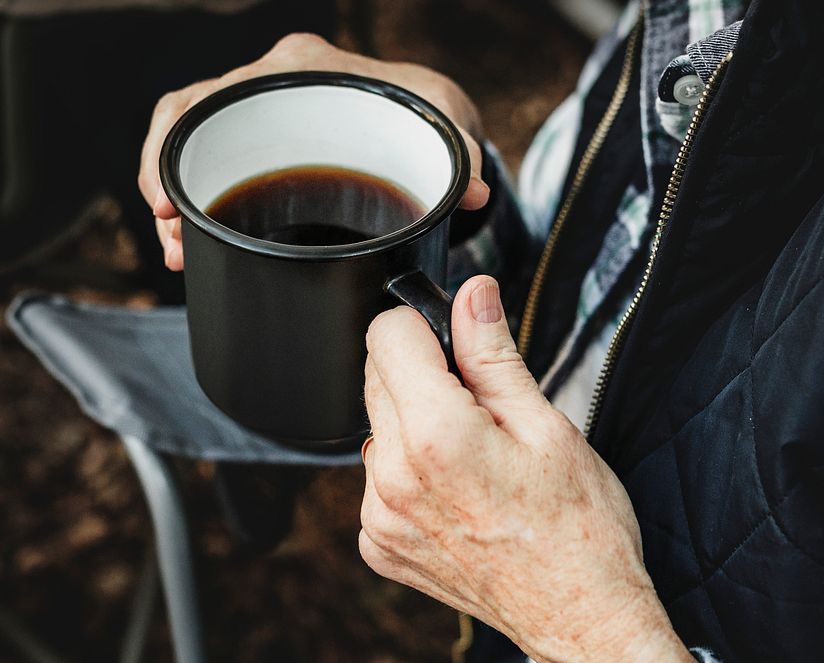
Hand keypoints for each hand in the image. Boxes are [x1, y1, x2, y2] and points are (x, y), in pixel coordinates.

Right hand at [137, 32, 489, 271]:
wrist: (426, 119)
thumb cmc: (427, 115)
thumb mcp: (442, 126)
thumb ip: (459, 156)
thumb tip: (474, 192)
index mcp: (303, 69)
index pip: (217, 94)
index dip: (177, 144)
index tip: (170, 204)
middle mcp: (273, 85)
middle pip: (192, 122)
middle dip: (170, 184)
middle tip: (175, 244)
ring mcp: (264, 115)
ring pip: (194, 146)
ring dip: (180, 200)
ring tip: (180, 253)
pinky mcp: (264, 144)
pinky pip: (214, 164)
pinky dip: (202, 204)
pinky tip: (199, 244)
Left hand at [361, 276, 694, 662]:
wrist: (579, 615)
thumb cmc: (578, 529)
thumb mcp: (546, 424)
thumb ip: (493, 354)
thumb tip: (473, 295)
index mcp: (436, 436)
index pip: (387, 334)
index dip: (425, 325)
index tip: (457, 342)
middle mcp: (393, 477)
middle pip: (377, 376)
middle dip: (424, 374)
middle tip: (483, 409)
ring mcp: (380, 517)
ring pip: (378, 427)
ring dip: (415, 423)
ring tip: (476, 457)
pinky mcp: (378, 543)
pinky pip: (379, 478)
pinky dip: (410, 471)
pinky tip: (458, 491)